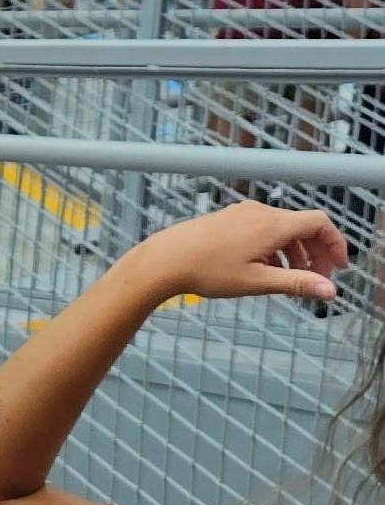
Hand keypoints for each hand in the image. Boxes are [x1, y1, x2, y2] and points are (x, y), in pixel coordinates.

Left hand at [137, 201, 348, 311]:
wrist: (165, 259)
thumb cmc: (208, 271)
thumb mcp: (258, 282)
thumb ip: (296, 284)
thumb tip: (329, 291)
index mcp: (271, 224)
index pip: (318, 222)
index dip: (334, 243)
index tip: (339, 267)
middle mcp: (259, 213)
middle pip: (302, 226)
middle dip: (315, 253)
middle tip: (318, 281)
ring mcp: (242, 214)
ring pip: (282, 230)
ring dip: (295, 254)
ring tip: (292, 281)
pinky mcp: (229, 220)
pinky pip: (263, 230)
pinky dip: (275, 249)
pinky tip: (267, 272)